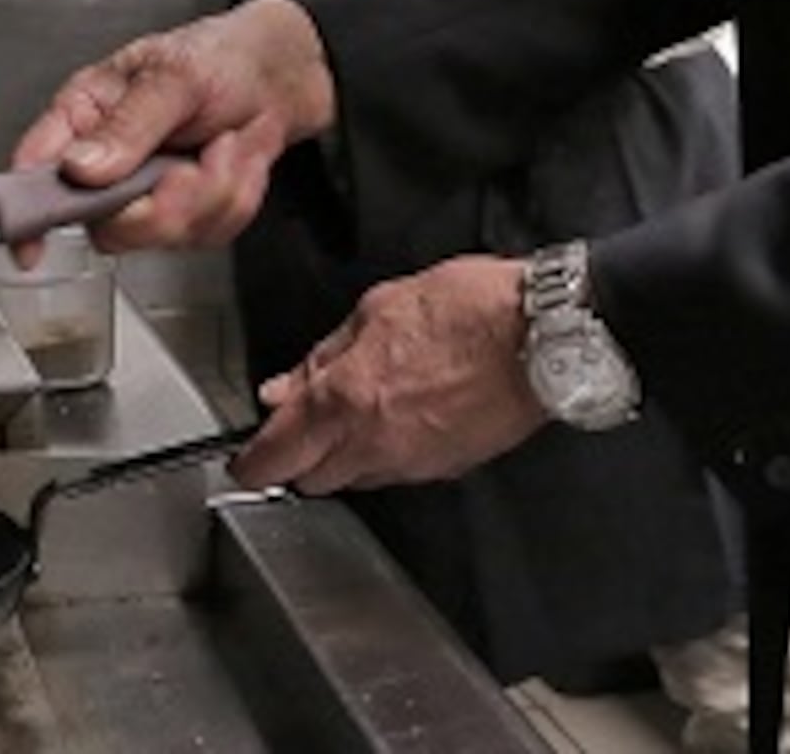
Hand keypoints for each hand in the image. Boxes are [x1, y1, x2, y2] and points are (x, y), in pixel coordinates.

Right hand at [11, 0, 336, 251]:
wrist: (287, 74)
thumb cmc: (223, 55)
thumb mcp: (175, 76)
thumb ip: (127, 125)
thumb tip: (80, 168)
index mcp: (87, 113)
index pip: (35, 170)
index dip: (27, 214)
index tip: (32, 246)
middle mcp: (109, 159)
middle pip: (106, 223)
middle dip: (164, 205)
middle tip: (193, 168)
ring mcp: (148, 191)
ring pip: (162, 234)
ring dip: (212, 194)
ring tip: (226, 147)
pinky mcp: (188, 213)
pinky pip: (206, 235)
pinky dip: (236, 198)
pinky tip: (238, 160)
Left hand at [234, 255, 540, 493]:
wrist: (545, 336)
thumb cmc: (469, 309)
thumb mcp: (378, 308)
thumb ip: (323, 355)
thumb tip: (285, 388)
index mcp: (346, 400)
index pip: (274, 457)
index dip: (250, 462)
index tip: (244, 457)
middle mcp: (373, 444)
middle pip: (309, 480)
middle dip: (296, 460)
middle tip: (300, 427)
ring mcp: (412, 463)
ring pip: (353, 480)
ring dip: (341, 458)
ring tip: (359, 411)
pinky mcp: (446, 469)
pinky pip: (396, 472)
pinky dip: (384, 454)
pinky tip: (401, 415)